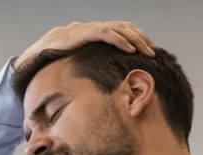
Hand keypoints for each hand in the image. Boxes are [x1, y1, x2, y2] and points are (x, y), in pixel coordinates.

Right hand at [14, 21, 155, 68]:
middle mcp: (101, 27)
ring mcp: (95, 28)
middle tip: (155, 53)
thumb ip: (98, 62)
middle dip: (143, 40)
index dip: (140, 40)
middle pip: (129, 29)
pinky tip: (131, 49)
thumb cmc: (64, 55)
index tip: (151, 52)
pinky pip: (109, 34)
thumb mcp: (86, 59)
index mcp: (102, 31)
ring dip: (137, 40)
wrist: (46, 47)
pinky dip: (121, 41)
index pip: (126, 31)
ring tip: (147, 52)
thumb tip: (107, 78)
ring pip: (122, 30)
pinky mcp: (88, 32)